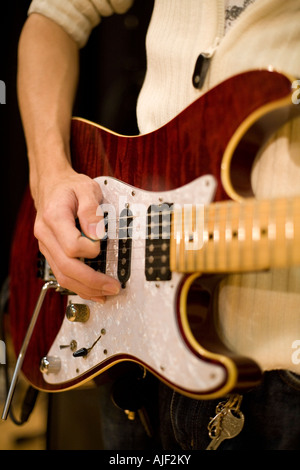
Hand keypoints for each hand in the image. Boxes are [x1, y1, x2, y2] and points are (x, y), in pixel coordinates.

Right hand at [33, 167, 119, 301]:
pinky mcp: (51, 252)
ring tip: (106, 294)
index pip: (71, 245)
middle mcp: (46, 235)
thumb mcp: (86, 188)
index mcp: (54, 217)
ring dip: (86, 289)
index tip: (102, 244)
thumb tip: (97, 233)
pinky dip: (78, 286)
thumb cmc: (70, 187)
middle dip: (92, 281)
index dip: (90, 250)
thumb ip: (91, 209)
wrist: (51, 186)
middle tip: (113, 287)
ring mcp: (46, 246)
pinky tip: (93, 292)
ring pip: (62, 276)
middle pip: (66, 267)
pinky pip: (62, 274)